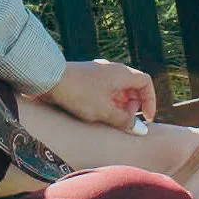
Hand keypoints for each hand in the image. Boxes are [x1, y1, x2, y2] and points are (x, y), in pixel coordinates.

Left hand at [25, 58, 156, 131]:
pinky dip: (106, 101)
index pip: (145, 82)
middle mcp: (112, 69)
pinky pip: (103, 89)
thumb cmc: (79, 94)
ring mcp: (98, 72)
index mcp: (121, 73)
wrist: (48, 79)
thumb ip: (124, 121)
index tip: (146, 118)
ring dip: (119, 105)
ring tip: (109, 119)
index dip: (150, 101)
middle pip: (132, 86)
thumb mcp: (105, 111)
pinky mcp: (86, 77)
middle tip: (125, 121)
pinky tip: (96, 113)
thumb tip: (140, 129)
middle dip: (133, 105)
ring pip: (117, 89)